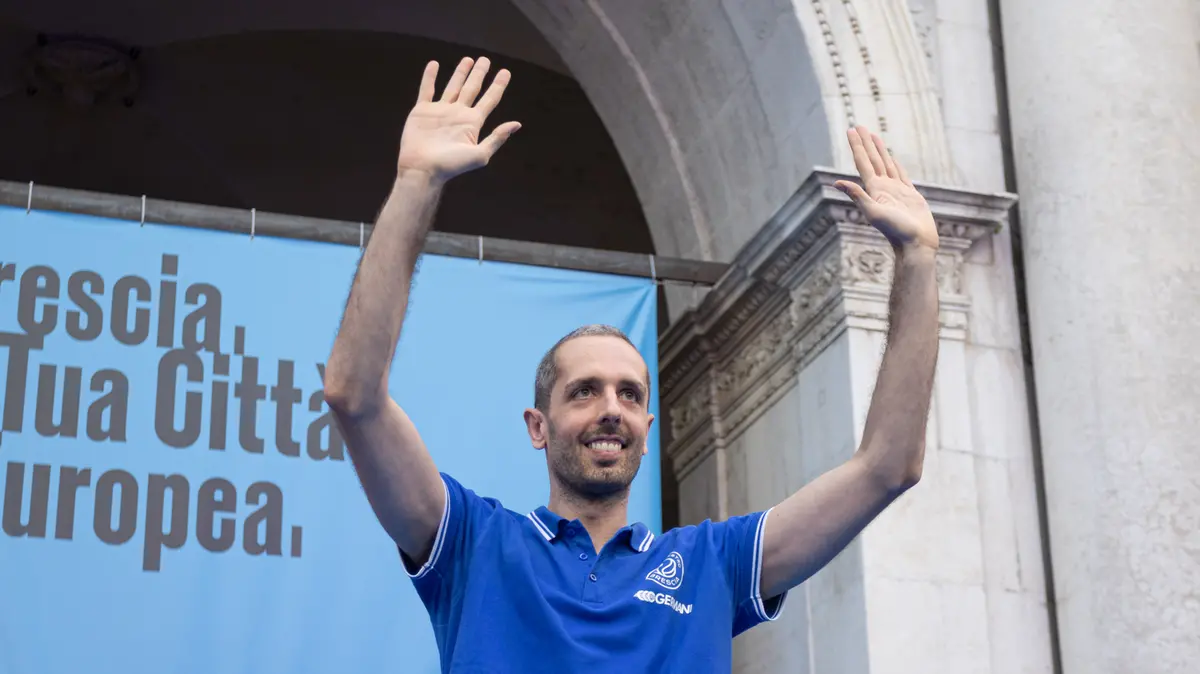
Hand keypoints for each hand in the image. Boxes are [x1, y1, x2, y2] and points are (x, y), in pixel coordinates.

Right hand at [396, 56, 520, 183]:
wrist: (423, 169)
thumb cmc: (452, 166)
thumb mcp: (480, 154)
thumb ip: (497, 138)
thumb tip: (517, 124)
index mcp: (472, 123)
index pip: (489, 100)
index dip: (498, 86)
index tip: (505, 72)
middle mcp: (458, 114)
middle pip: (472, 89)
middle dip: (479, 74)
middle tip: (485, 59)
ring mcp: (440, 111)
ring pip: (452, 86)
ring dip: (460, 73)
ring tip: (468, 59)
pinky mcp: (422, 111)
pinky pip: (427, 89)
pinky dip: (429, 77)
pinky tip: (434, 64)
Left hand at [834, 127, 937, 250]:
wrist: (916, 244)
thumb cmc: (896, 231)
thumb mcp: (874, 212)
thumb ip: (857, 196)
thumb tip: (836, 182)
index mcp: (874, 189)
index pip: (863, 162)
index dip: (857, 145)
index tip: (851, 130)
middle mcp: (883, 187)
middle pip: (872, 159)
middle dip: (865, 143)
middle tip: (858, 125)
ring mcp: (896, 190)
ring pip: (886, 164)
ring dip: (878, 150)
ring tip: (873, 136)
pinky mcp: (909, 195)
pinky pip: (901, 174)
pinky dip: (895, 163)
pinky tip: (891, 158)